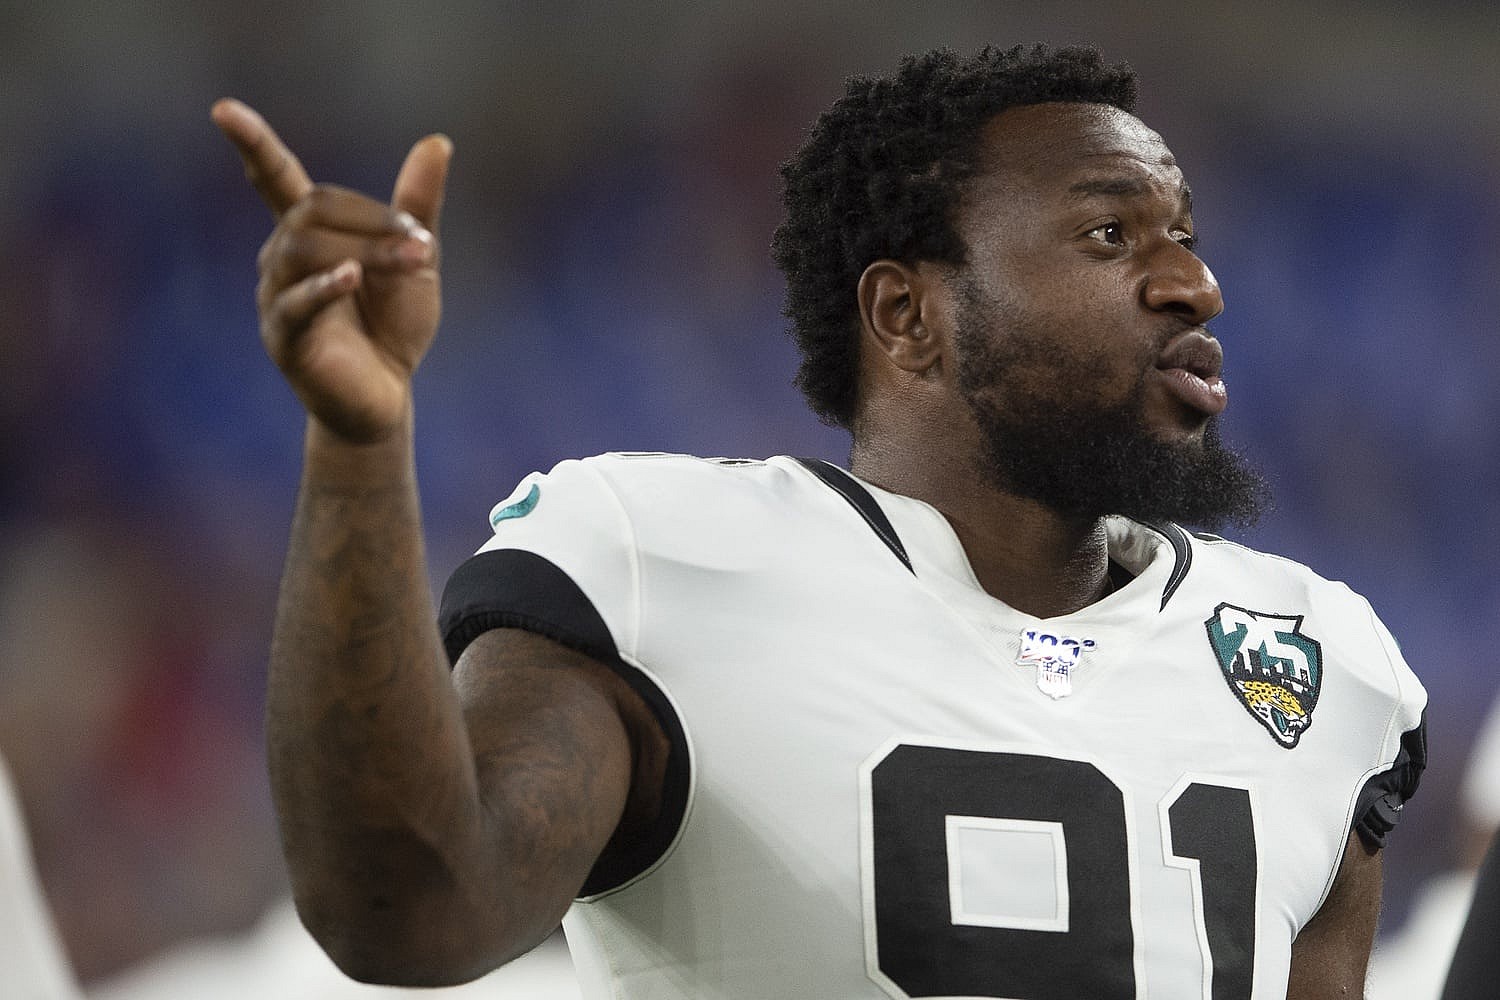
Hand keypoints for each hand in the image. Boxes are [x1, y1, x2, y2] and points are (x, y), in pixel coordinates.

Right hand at [212, 99, 452, 443]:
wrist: (386, 397)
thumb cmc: (393, 326)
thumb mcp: (416, 259)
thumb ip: (418, 205)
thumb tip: (437, 142)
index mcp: (310, 234)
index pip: (275, 180)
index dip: (253, 146)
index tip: (223, 110)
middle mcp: (281, 259)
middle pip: (312, 211)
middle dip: (373, 220)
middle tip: (424, 243)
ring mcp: (277, 297)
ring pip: (306, 249)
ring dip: (367, 249)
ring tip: (414, 262)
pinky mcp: (285, 338)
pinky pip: (295, 304)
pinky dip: (323, 286)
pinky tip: (349, 276)